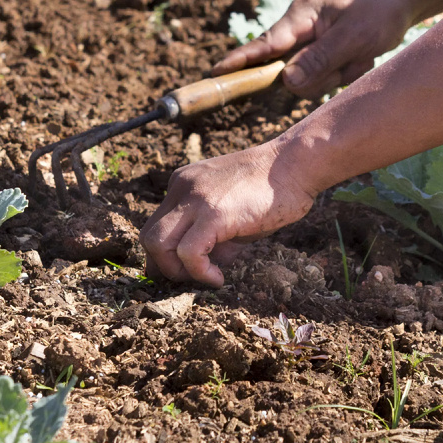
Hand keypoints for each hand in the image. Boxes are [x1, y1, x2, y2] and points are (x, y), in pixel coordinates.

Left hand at [141, 141, 316, 286]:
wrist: (295, 164)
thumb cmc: (271, 189)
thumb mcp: (230, 210)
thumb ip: (213, 235)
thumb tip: (204, 266)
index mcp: (183, 185)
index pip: (157, 226)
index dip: (165, 256)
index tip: (184, 272)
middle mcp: (181, 189)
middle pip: (148, 236)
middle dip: (164, 266)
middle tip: (191, 278)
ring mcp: (194, 200)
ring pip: (157, 244)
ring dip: (175, 271)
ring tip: (205, 276)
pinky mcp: (213, 214)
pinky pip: (188, 252)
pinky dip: (199, 272)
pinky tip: (218, 277)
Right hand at [213, 0, 415, 98]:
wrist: (402, 0)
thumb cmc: (379, 10)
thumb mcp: (355, 36)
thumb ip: (320, 59)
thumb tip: (286, 81)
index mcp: (300, 15)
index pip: (264, 44)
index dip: (240, 60)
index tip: (216, 73)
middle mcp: (298, 29)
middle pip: (289, 72)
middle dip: (321, 74)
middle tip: (352, 60)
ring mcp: (308, 43)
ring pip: (308, 80)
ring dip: (337, 74)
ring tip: (360, 54)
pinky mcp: (319, 54)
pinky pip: (323, 78)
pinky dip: (344, 73)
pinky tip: (360, 57)